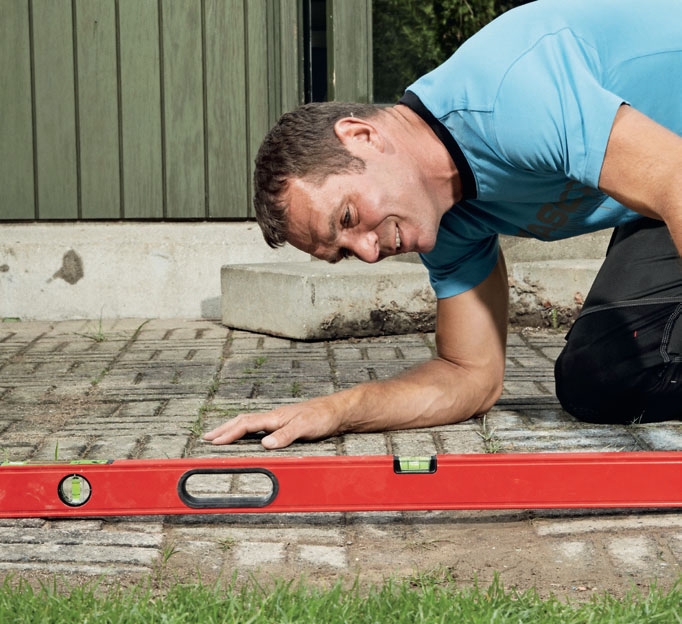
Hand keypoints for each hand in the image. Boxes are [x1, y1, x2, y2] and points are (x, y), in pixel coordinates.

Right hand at [203, 396, 344, 448]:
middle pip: (242, 421)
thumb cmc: (323, 417)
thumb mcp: (305, 427)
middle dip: (223, 429)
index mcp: (275, 417)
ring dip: (232, 429)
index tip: (213, 441)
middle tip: (207, 437)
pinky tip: (246, 436)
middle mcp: (274, 417)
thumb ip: (285, 435)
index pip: (246, 424)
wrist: (337, 411)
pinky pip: (258, 426)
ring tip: (219, 436)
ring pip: (249, 423)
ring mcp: (278, 420)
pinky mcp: (284, 424)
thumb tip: (265, 444)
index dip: (228, 433)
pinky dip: (246, 431)